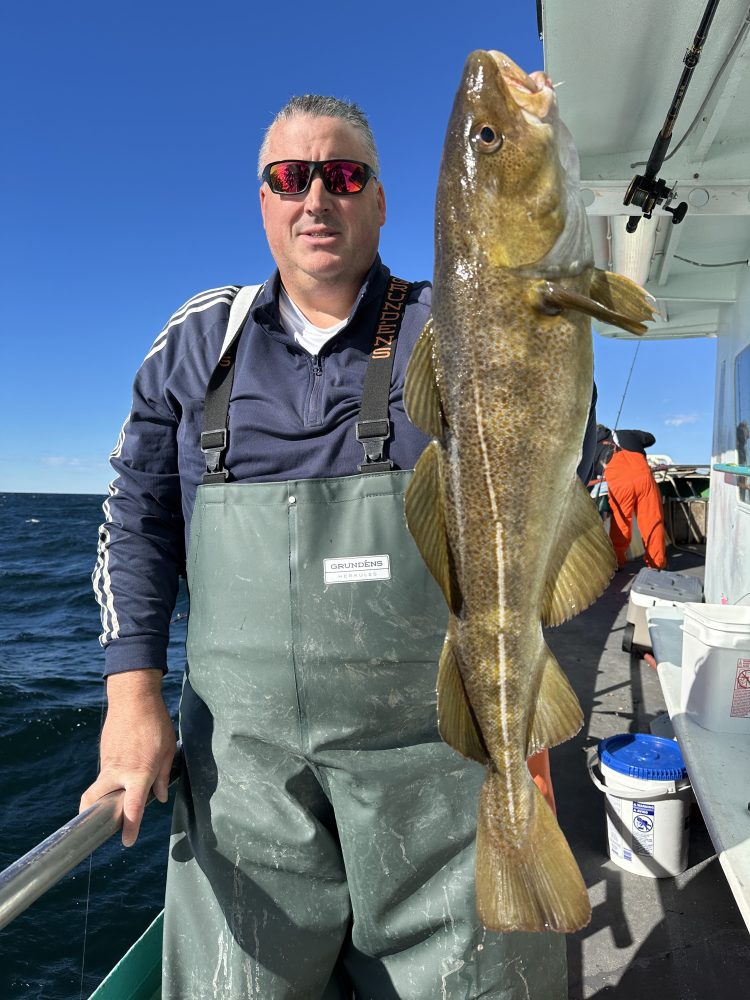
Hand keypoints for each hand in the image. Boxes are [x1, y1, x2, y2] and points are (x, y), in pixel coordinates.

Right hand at [80, 669, 175, 846]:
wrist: (133, 698)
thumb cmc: (156, 723)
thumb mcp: (168, 750)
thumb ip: (164, 776)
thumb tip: (160, 797)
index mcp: (139, 773)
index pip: (132, 807)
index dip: (129, 826)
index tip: (126, 841)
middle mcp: (119, 771)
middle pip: (96, 800)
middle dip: (92, 815)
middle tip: (99, 826)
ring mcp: (108, 762)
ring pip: (100, 787)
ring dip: (105, 796)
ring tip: (119, 797)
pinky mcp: (104, 753)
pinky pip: (106, 772)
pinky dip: (111, 778)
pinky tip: (126, 770)